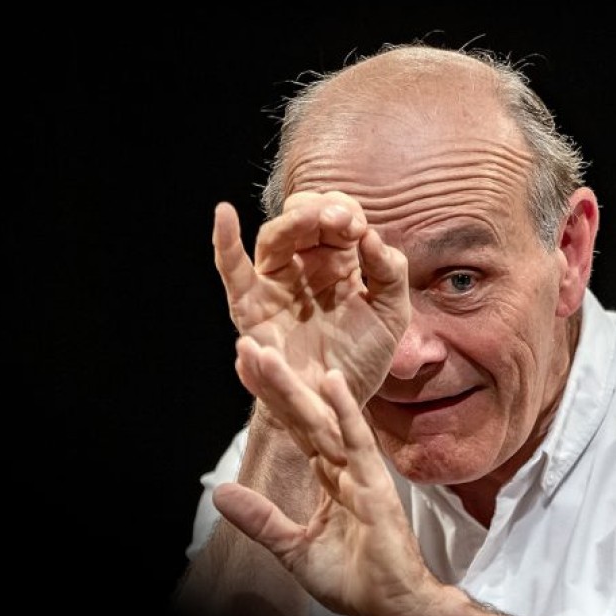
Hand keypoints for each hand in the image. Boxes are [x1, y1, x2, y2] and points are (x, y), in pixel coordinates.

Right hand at [212, 192, 409, 405]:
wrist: (340, 402)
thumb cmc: (363, 358)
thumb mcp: (391, 314)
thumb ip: (390, 273)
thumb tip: (369, 235)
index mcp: (338, 262)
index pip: (334, 217)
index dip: (345, 213)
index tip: (359, 229)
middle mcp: (304, 266)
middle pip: (302, 219)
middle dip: (322, 212)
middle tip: (343, 222)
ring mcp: (275, 284)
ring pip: (274, 238)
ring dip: (292, 223)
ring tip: (310, 219)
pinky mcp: (251, 306)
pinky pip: (232, 271)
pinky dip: (224, 242)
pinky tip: (224, 214)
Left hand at [214, 336, 439, 615]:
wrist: (392, 608)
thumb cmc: (355, 581)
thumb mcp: (292, 549)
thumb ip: (260, 519)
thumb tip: (222, 491)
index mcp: (327, 479)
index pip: (293, 430)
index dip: (269, 399)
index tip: (244, 367)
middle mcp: (343, 468)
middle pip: (303, 416)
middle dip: (275, 382)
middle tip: (248, 345)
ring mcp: (360, 473)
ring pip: (323, 421)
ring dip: (297, 387)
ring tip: (269, 355)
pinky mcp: (375, 485)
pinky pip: (358, 441)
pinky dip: (346, 410)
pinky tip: (332, 380)